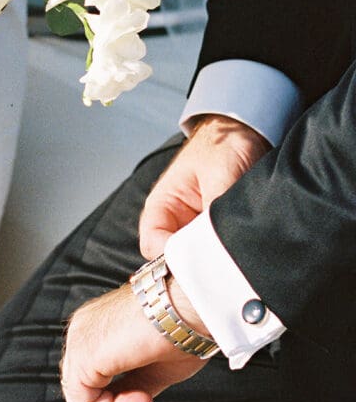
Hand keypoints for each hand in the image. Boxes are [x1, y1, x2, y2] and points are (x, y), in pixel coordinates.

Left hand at [61, 280, 208, 401]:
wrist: (191, 309)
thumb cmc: (182, 331)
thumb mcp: (153, 369)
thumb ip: (131, 390)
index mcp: (98, 330)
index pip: (85, 381)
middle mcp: (83, 331)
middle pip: (83, 392)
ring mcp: (80, 339)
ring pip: (82, 401)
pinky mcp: (83, 352)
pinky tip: (144, 401)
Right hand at [138, 115, 269, 260]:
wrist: (248, 130)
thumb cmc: (224, 143)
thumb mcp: (219, 175)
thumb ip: (214, 210)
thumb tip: (217, 246)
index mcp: (163, 204)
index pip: (153, 244)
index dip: (171, 259)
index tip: (197, 266)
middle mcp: (177, 220)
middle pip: (175, 257)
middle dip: (195, 266)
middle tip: (219, 272)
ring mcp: (197, 227)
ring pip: (199, 258)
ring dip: (213, 262)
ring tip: (233, 263)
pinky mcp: (218, 230)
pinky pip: (218, 251)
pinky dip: (227, 256)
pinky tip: (242, 256)